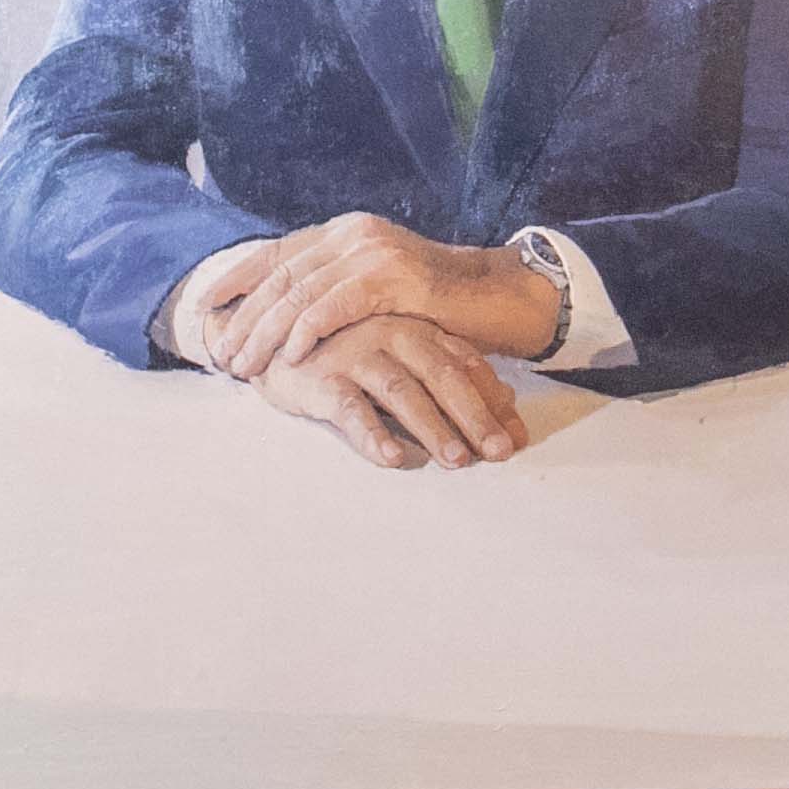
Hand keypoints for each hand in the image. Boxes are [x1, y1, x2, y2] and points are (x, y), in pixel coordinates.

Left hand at [208, 214, 558, 379]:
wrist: (495, 300)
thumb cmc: (434, 306)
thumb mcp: (376, 290)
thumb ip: (335, 291)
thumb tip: (282, 317)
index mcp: (344, 232)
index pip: (278, 252)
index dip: (238, 278)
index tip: (205, 306)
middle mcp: (353, 233)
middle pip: (282, 275)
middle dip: (245, 318)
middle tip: (222, 355)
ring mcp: (373, 251)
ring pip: (301, 292)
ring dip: (267, 333)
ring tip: (245, 365)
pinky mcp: (394, 277)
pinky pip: (337, 304)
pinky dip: (308, 330)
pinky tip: (290, 354)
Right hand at [257, 312, 526, 469]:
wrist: (270, 331)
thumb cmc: (346, 348)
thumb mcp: (402, 357)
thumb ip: (449, 375)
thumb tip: (509, 409)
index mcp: (416, 327)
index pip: (466, 363)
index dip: (494, 401)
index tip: (518, 438)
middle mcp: (391, 334)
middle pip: (442, 376)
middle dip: (474, 416)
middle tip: (498, 453)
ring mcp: (355, 352)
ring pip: (401, 391)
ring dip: (431, 427)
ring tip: (455, 460)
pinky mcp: (320, 376)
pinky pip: (349, 408)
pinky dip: (371, 434)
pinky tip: (390, 459)